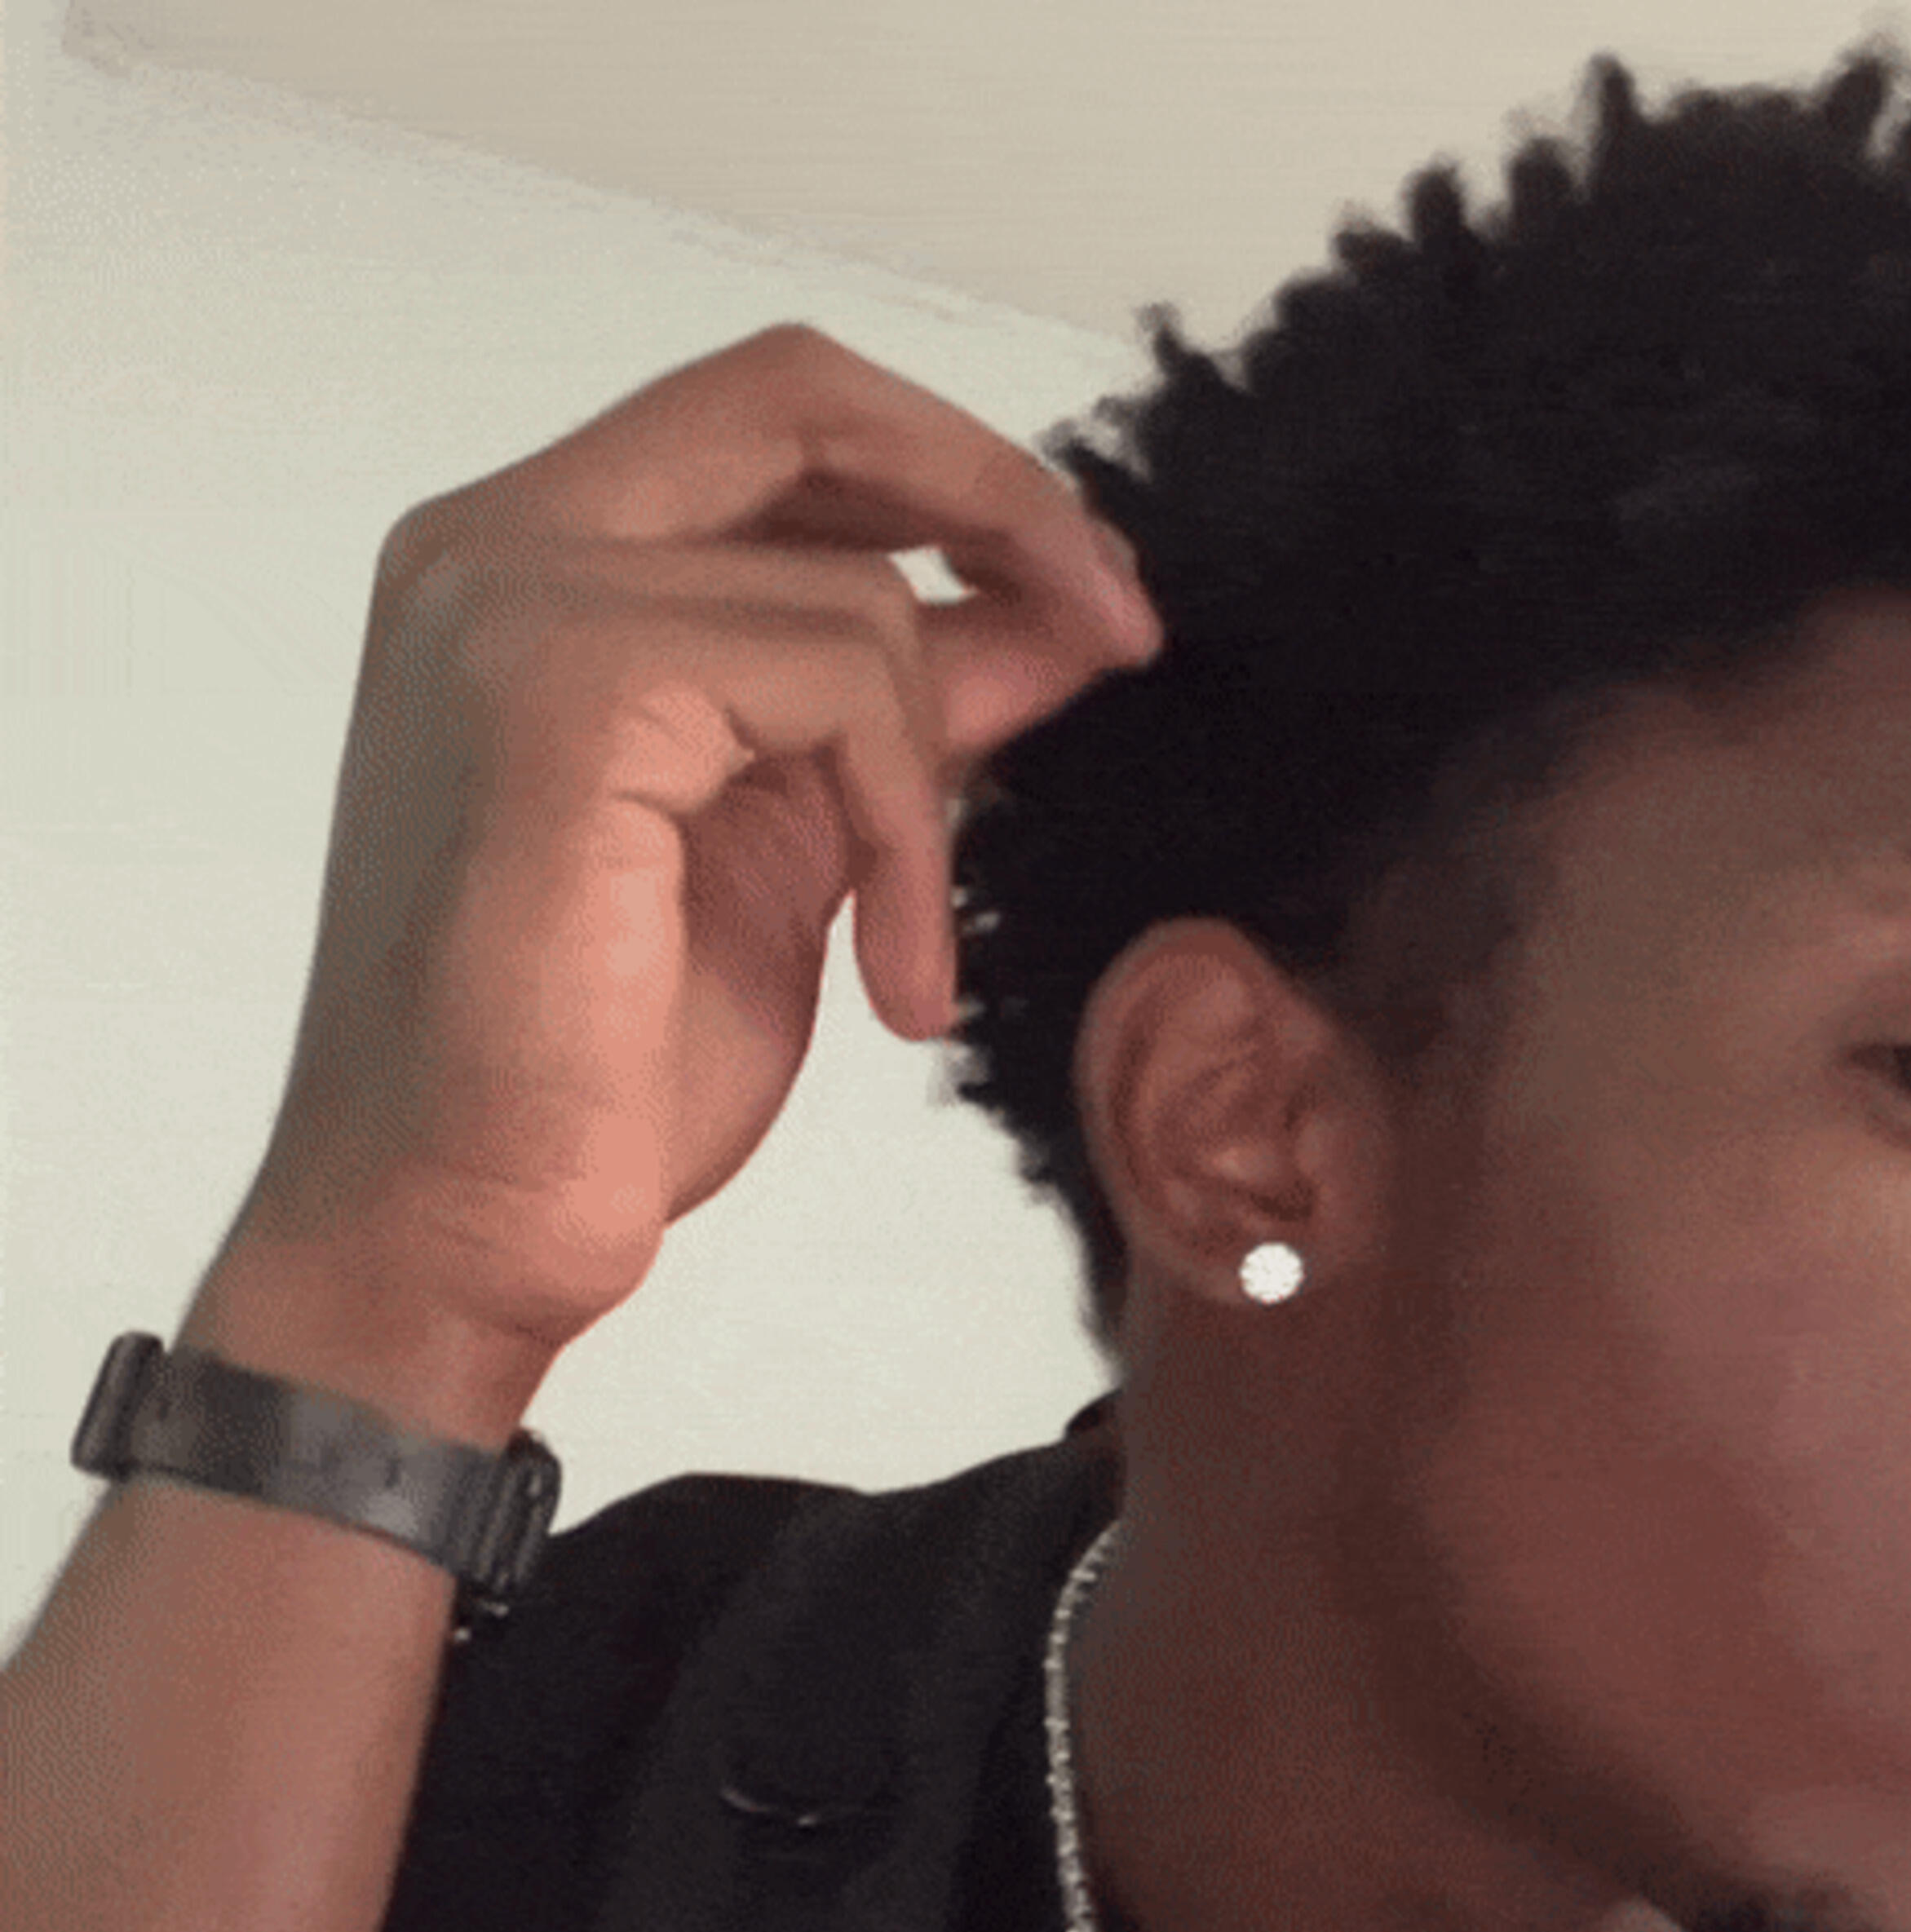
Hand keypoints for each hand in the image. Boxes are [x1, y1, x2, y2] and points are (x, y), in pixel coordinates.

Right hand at [231, 324, 1159, 1358]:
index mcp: (535, 569)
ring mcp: (515, 603)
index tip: (1084, 595)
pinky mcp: (564, 689)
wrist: (460, 1226)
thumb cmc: (601, 1064)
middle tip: (1118, 626)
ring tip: (916, 953)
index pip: (773, 421)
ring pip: (850, 594)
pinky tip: (897, 985)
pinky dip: (908, 845)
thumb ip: (899, 711)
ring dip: (935, 790)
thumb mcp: (798, 844)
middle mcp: (499, 548)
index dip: (951, 477)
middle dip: (997, 496)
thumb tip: (1050, 618)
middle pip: (800, 394)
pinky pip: (838, 690)